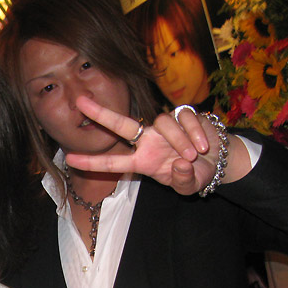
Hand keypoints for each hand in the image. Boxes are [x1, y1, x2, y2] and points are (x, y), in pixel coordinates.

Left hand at [65, 97, 244, 194]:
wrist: (218, 160)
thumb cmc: (195, 173)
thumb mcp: (189, 186)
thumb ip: (182, 181)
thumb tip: (180, 165)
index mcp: (143, 161)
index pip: (113, 162)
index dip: (92, 162)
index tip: (69, 160)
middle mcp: (149, 141)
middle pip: (121, 124)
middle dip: (101, 113)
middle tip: (80, 101)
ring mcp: (164, 126)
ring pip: (162, 122)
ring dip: (179, 139)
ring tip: (193, 154)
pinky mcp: (183, 114)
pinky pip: (184, 118)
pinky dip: (194, 132)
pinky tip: (203, 145)